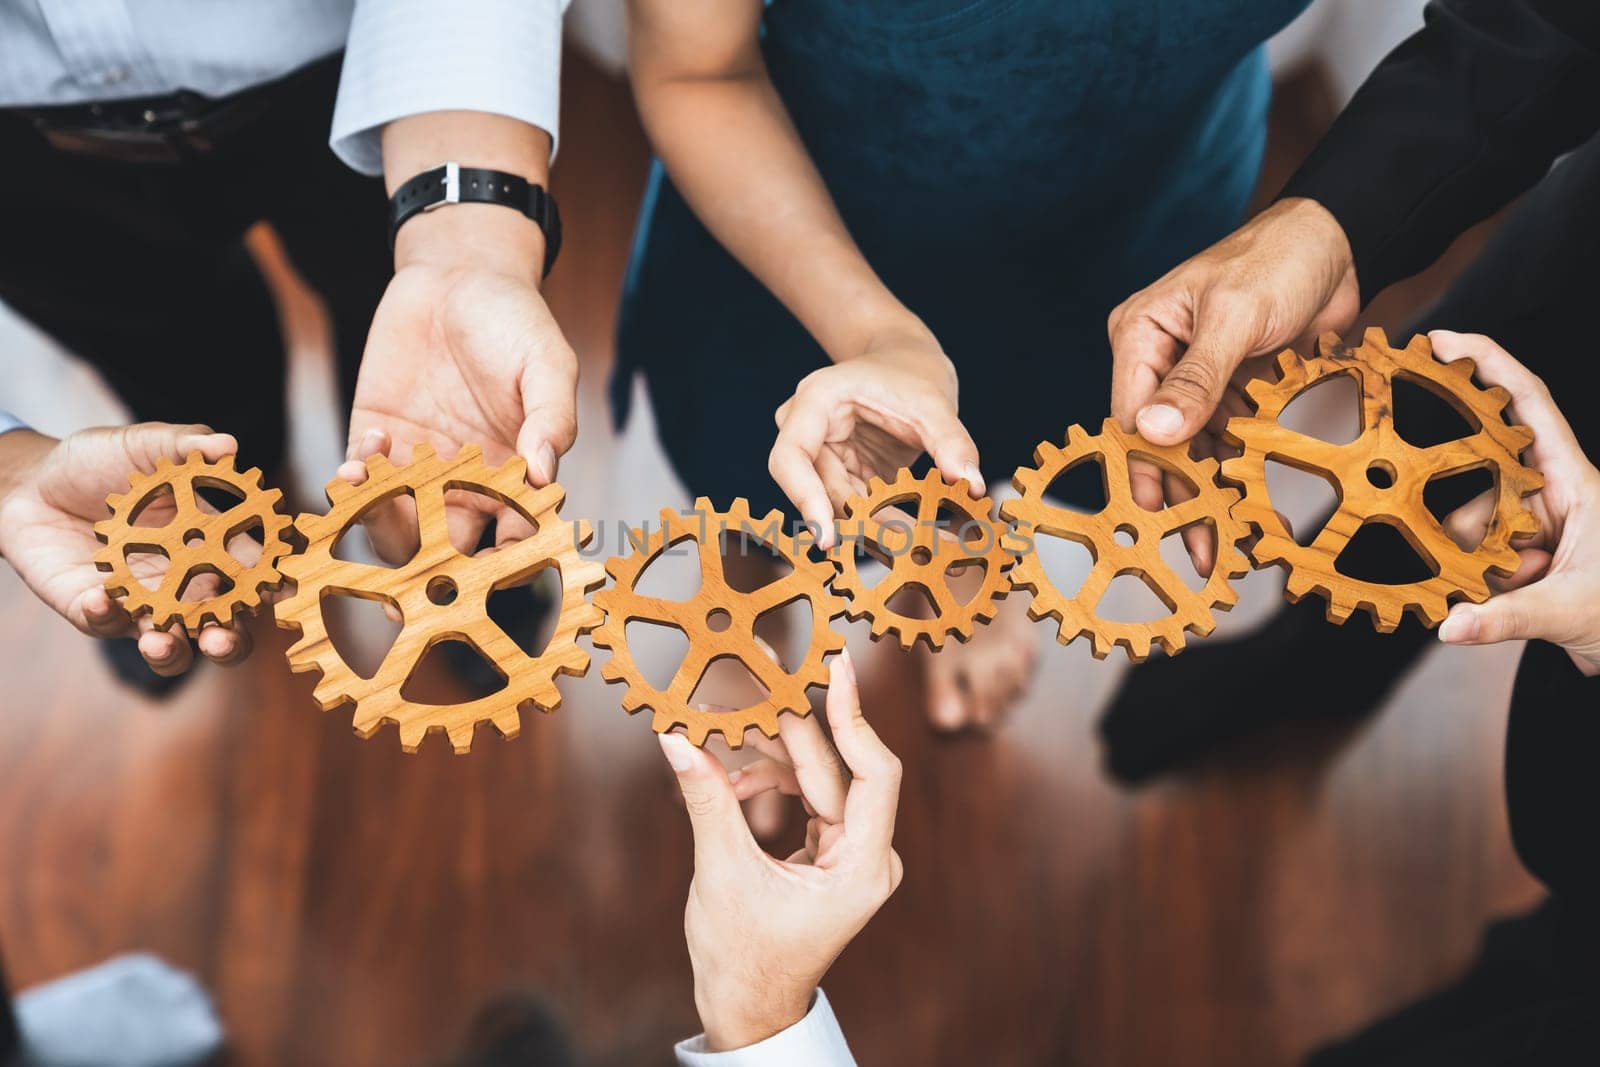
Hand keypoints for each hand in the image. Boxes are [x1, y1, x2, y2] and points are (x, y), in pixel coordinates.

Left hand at [0, 423, 252, 673]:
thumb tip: (227, 445)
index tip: (284, 590)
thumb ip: (184, 445)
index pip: (254, 572)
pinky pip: (105, 624)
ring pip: (170, 645)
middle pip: (222, 626)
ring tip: (161, 642)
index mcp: (211, 543)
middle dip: (229, 640)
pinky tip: (101, 599)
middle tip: (223, 637)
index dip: (274, 583)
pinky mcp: (95, 609)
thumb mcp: (143, 445)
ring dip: (171, 652)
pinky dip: (107, 617)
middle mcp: (184, 582)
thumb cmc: (97, 462)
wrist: (30, 482)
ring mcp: (141, 601)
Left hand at [348, 203, 577, 559]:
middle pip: (451, 549)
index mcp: (515, 476)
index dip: (508, 557)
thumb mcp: (546, 364)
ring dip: (383, 523)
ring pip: (398, 525)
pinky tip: (366, 450)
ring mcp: (417, 465)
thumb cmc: (514, 322)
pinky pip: (361, 479)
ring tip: (376, 493)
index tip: (496, 558)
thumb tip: (546, 473)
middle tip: (418, 577)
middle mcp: (466, 482)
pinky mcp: (376, 437)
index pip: (515, 536)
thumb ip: (552, 418)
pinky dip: (356, 480)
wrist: (458, 275)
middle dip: (433, 573)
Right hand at [659, 651, 903, 1050]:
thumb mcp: (722, 873)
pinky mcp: (829, 852)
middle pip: (835, 769)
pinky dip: (768, 783)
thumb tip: (675, 738)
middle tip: (755, 675)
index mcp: (861, 869)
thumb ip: (707, 800)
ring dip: (768, 755)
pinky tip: (728, 779)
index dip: (855, 716)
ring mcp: (850, 854)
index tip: (837, 668)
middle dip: (788, 726)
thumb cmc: (742, 956)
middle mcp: (867, 857)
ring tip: (720, 730)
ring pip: (816, 779)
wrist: (745, 1006)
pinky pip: (805, 797)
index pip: (875, 773)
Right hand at [769, 326, 982, 548]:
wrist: (907, 361)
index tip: (827, 538)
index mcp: (816, 402)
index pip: (791, 458)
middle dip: (861, 523)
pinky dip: (888, 524)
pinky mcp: (845, 476)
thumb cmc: (910, 371)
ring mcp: (824, 457)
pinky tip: (921, 540)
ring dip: (880, 531)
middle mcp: (809, 432)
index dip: (804, 498)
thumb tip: (972, 486)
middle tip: (907, 550)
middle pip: (819, 491)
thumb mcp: (932, 402)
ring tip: (924, 549)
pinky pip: (859, 509)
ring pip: (841, 507)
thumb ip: (951, 442)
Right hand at [1107, 199, 1359, 569]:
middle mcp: (1161, 359)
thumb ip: (1196, 377)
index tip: (1158, 519)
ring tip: (1226, 541)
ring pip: (1195, 446)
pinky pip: (1230, 437)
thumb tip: (1152, 430)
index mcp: (1141, 335)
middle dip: (1177, 492)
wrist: (1340, 240)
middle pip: (1161, 440)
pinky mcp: (1234, 387)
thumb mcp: (1235, 316)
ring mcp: (1198, 376)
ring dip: (1211, 489)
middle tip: (1196, 547)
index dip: (1145, 468)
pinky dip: (1239, 469)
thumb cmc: (1278, 258)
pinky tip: (1248, 506)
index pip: (1130, 415)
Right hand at [1433, 332, 1599, 674]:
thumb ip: (1508, 617)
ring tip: (1520, 590)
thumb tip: (1451, 623)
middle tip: (1494, 559)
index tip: (1442, 342)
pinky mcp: (1523, 551)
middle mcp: (1552, 494)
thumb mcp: (1573, 611)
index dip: (1488, 363)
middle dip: (1472, 520)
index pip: (1527, 404)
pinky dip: (1479, 576)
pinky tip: (1504, 597)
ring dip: (1482, 561)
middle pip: (1482, 477)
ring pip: (1473, 521)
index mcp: (1575, 483)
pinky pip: (1477, 550)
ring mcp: (1536, 524)